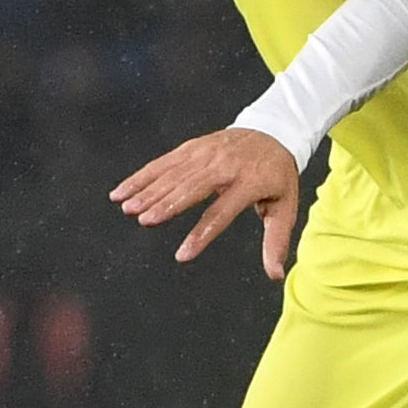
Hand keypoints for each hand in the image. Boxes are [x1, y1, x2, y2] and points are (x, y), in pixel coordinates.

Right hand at [113, 129, 302, 278]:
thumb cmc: (277, 176)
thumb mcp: (285, 208)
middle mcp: (225, 166)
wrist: (273, 133)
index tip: (183, 255)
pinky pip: (163, 163)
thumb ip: (276, 242)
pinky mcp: (191, 147)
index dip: (201, 234)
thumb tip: (276, 275)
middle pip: (192, 188)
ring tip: (128, 208)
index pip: (222, 212)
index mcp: (250, 183)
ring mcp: (206, 154)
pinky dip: (141, 177)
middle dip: (167, 204)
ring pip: (173, 174)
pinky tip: (122, 191)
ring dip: (149, 191)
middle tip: (145, 221)